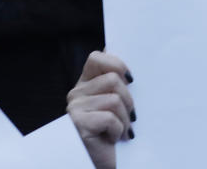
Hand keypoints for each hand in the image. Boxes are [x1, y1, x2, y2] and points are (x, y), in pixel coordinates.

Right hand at [67, 51, 134, 168]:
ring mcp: (75, 108)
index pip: (96, 58)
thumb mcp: (114, 105)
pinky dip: (118, 131)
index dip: (116, 64)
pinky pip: (110, 118)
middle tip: (129, 117)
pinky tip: (113, 139)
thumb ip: (114, 83)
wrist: (97, 163)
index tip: (130, 80)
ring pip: (114, 99)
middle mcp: (76, 93)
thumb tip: (114, 48)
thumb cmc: (109, 135)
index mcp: (84, 84)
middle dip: (128, 100)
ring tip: (121, 131)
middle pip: (113, 79)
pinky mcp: (79, 123)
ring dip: (125, 119)